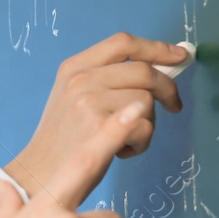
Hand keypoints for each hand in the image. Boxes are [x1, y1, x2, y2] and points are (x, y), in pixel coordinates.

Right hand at [6, 33, 186, 208]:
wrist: (39, 174)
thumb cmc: (66, 140)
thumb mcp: (74, 97)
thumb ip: (109, 78)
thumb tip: (164, 65)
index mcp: (74, 67)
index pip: (123, 43)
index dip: (156, 48)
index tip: (179, 55)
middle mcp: (80, 79)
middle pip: (144, 70)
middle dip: (168, 88)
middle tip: (174, 105)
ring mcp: (89, 101)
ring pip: (147, 101)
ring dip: (147, 123)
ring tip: (125, 139)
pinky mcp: (100, 127)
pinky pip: (144, 127)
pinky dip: (140, 143)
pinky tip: (120, 151)